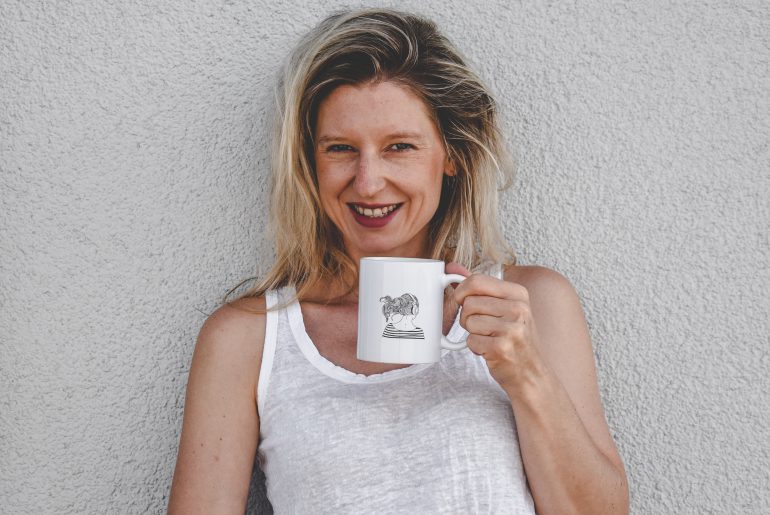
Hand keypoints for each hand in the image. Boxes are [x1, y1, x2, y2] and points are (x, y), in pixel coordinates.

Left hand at [446, 262, 545, 392]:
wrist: (531, 373)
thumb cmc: (513, 339)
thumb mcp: (504, 308)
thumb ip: (479, 287)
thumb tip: (452, 266)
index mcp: (518, 294)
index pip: (477, 281)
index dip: (461, 292)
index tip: (461, 301)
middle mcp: (519, 309)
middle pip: (469, 302)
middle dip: (466, 316)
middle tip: (479, 326)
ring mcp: (512, 328)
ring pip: (468, 321)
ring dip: (471, 333)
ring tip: (488, 338)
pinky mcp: (502, 348)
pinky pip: (470, 340)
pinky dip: (475, 347)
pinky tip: (489, 350)